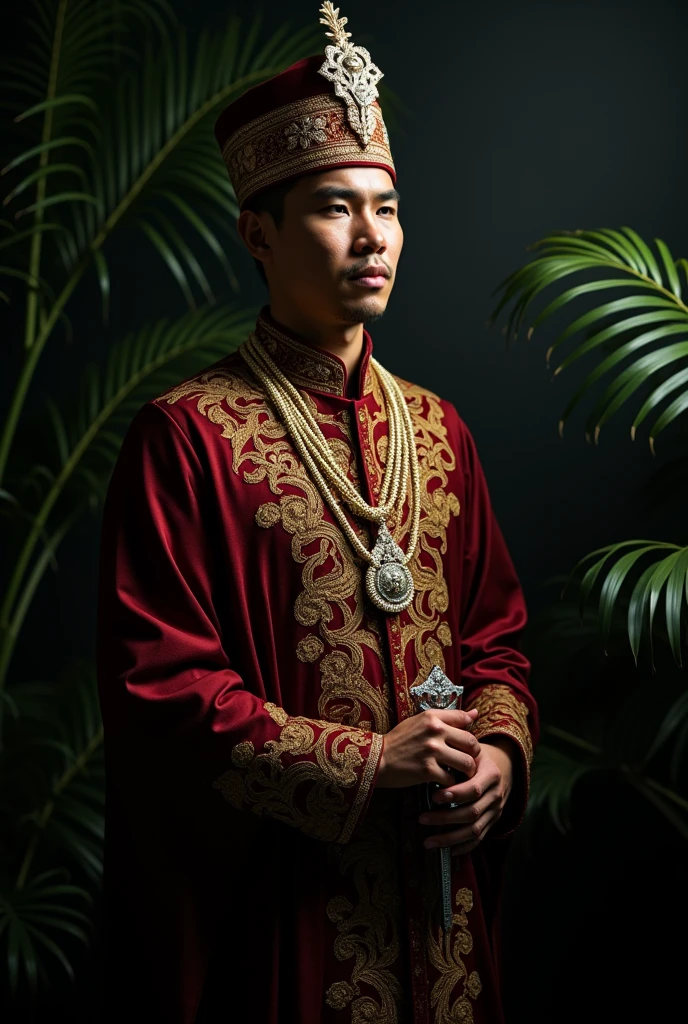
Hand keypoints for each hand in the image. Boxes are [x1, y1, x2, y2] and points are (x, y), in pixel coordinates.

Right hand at [375, 707, 480, 788]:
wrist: (377, 759)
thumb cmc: (400, 740)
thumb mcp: (421, 721)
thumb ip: (448, 718)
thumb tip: (475, 714)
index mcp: (432, 716)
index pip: (465, 720)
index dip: (469, 733)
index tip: (465, 744)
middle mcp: (434, 731)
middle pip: (472, 743)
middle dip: (473, 755)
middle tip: (466, 762)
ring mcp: (432, 751)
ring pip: (466, 763)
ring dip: (466, 772)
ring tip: (459, 774)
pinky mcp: (428, 770)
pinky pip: (452, 779)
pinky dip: (450, 783)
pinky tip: (444, 782)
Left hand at [418, 737, 514, 855]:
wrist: (503, 766)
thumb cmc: (478, 757)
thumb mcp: (472, 751)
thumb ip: (457, 756)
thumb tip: (433, 760)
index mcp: (491, 775)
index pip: (473, 789)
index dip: (454, 794)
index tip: (433, 797)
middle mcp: (496, 795)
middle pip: (471, 813)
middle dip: (445, 818)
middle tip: (422, 819)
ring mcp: (496, 811)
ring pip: (474, 830)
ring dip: (450, 838)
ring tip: (428, 842)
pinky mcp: (493, 822)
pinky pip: (480, 839)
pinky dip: (464, 847)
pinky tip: (447, 851)